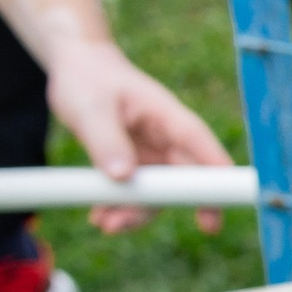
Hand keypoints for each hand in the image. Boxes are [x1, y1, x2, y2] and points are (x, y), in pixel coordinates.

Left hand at [40, 37, 230, 235]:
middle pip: (182, 179)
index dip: (213, 179)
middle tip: (122, 226)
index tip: (214, 211)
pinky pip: (137, 191)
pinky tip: (98, 215)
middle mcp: (167, 138)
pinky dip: (120, 206)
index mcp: (167, 116)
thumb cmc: (87, 78)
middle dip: (160, 207)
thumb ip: (106, 141)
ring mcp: (152, 152)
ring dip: (134, 212)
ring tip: (102, 223)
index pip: (199, 147)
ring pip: (159, 192)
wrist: (77, 66)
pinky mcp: (136, 161)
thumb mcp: (91, 108)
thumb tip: (123, 177)